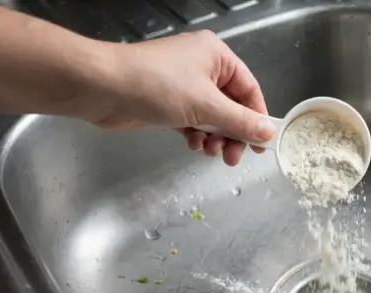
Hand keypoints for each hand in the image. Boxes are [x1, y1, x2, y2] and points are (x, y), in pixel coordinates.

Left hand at [92, 30, 272, 165]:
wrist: (102, 88)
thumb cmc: (156, 86)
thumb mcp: (206, 106)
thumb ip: (240, 122)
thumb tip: (268, 131)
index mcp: (216, 56)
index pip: (249, 89)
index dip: (257, 118)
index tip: (262, 144)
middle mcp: (203, 67)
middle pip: (231, 106)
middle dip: (233, 133)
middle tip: (232, 157)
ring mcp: (184, 85)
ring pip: (212, 117)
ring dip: (214, 137)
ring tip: (209, 151)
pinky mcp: (168, 102)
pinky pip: (193, 121)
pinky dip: (196, 134)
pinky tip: (192, 144)